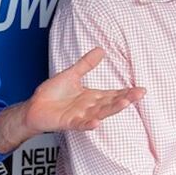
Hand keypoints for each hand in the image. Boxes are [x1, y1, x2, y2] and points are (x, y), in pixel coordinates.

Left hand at [23, 47, 145, 132]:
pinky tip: (97, 123)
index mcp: (91, 97)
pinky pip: (80, 124)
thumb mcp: (71, 74)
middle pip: (110, 103)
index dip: (126, 92)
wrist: (34, 107)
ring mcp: (80, 116)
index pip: (113, 94)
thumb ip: (86, 64)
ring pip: (100, 113)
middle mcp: (88, 107)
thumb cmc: (52, 94)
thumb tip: (101, 50)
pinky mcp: (68, 122)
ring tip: (125, 103)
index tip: (141, 89)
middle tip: (140, 94)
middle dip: (126, 99)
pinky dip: (88, 124)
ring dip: (112, 109)